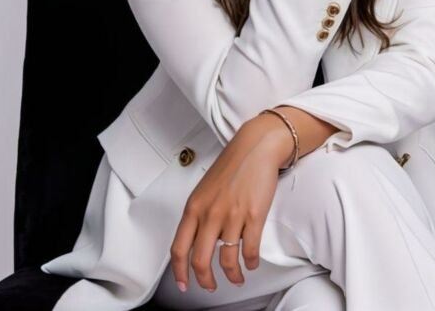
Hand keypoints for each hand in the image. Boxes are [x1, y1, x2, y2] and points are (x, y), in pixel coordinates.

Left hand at [170, 117, 293, 292]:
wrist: (255, 147)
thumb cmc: (232, 165)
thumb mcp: (205, 188)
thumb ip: (198, 213)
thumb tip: (195, 241)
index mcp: (194, 207)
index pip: (179, 248)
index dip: (180, 272)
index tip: (184, 284)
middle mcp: (210, 213)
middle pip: (200, 260)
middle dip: (205, 280)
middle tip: (211, 286)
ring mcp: (232, 216)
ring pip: (227, 260)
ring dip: (232, 276)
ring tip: (237, 278)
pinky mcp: (254, 216)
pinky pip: (250, 250)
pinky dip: (250, 263)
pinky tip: (251, 263)